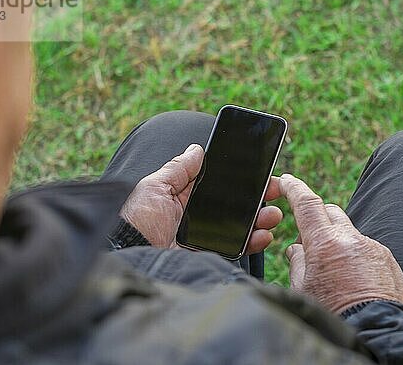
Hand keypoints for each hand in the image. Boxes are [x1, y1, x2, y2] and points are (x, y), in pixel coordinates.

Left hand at [120, 144, 282, 252]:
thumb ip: (178, 169)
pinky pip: (233, 247)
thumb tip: (198, 149)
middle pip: (234, 205)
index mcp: (184, 196)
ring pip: (239, 226)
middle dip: (258, 197)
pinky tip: (263, 235)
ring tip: (273, 215)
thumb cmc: (135, 218)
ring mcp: (203, 236)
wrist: (126, 252)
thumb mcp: (154, 186)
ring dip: (260, 219)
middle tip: (276, 190)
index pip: (219, 185)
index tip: (261, 172)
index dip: (241, 179)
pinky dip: (252, 242)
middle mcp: (196, 216)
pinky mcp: (207, 254)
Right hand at [278, 174, 402, 313]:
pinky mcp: (388, 259)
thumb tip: (296, 250)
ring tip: (335, 270)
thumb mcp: (304, 289)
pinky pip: (367, 248)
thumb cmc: (335, 313)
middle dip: (317, 218)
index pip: (307, 203)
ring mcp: (372, 247)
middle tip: (309, 238)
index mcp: (324, 244)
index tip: (287, 181)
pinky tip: (354, 279)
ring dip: (338, 241)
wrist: (374, 331)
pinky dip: (356, 256)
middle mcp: (350, 239)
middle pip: (329, 211)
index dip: (294, 188)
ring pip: (349, 232)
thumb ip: (298, 262)